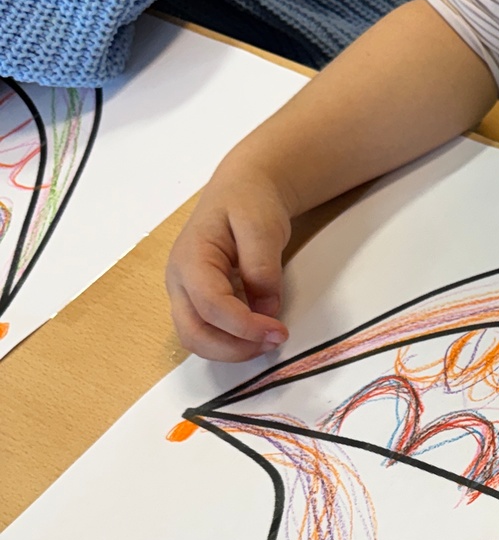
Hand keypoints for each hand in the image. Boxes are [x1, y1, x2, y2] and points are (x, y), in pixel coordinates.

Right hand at [165, 167, 291, 361]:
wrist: (243, 189)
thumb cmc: (249, 201)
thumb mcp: (262, 225)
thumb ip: (262, 267)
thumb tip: (266, 309)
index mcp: (190, 257)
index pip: (210, 305)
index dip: (244, 326)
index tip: (278, 331)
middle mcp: (179, 280)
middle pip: (193, 333)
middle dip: (234, 349)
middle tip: (274, 342)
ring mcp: (184, 293)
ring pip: (196, 339)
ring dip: (232, 350)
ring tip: (268, 339)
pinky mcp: (197, 301)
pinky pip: (207, 332)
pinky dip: (231, 342)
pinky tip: (258, 331)